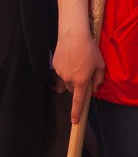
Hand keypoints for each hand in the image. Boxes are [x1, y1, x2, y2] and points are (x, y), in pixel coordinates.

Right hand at [53, 0, 104, 122]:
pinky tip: (70, 59)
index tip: (74, 121)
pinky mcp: (55, 65)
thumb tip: (95, 88)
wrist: (72, 35)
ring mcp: (60, 72)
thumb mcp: (100, 65)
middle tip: (85, 74)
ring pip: (66, 81)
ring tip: (77, 63)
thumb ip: (99, 79)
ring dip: (72, 77)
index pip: (78, 101)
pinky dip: (66, 69)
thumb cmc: (89, 50)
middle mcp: (68, 79)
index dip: (76, 112)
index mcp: (81, 81)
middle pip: (72, 89)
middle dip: (78, 86)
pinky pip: (61, 73)